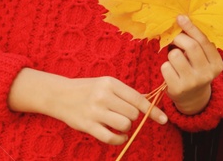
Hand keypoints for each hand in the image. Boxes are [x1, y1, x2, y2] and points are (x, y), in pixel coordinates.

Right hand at [38, 74, 166, 145]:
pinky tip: (120, 136)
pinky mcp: (87, 125)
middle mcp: (103, 96)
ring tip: (120, 124)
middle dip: (133, 117)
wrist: (58, 95)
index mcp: (110, 83)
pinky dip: (120, 139)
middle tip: (123, 115)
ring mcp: (95, 111)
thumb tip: (148, 103)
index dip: (152, 110)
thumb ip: (125, 93)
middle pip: (133, 113)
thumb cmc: (87, 89)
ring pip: (125, 124)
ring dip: (126, 127)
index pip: (137, 99)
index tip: (164, 119)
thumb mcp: (105, 83)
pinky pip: (111, 137)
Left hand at [163, 16, 222, 114]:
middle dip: (179, 38)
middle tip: (175, 38)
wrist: (192, 98)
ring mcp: (192, 82)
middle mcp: (206, 74)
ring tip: (175, 60)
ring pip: (175, 55)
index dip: (191, 28)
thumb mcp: (204, 59)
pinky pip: (165, 67)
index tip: (180, 18)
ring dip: (172, 54)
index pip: (204, 41)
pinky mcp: (177, 89)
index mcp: (216, 64)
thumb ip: (197, 43)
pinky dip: (166, 66)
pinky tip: (171, 72)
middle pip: (191, 46)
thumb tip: (182, 20)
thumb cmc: (196, 71)